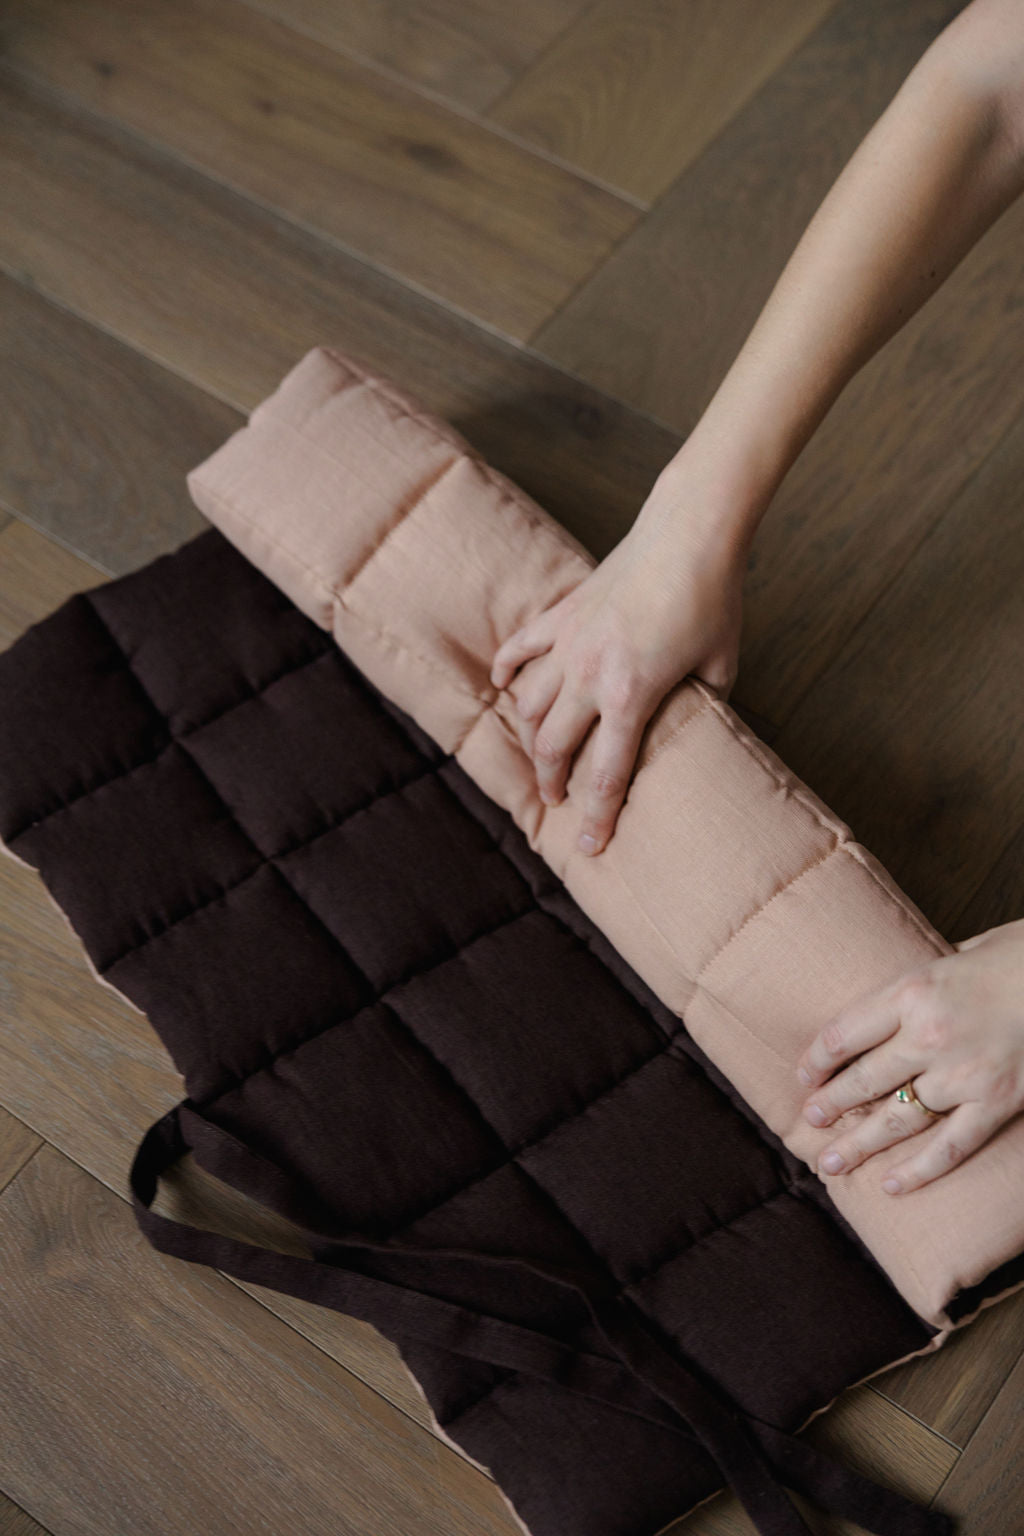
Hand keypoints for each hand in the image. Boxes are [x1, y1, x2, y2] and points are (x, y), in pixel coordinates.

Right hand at [488, 487, 747, 855]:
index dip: (597, 817)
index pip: (606, 775)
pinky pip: (519, 648)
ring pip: (529, 705)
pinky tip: (506, 688)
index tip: (590, 846)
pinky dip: (508, 671)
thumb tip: (698, 726)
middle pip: (553, 748)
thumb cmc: (713, 600)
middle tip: (557, 800)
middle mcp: (589, 676)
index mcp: (631, 697)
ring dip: (532, 736)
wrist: (690, 533)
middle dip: (552, 782)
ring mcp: (568, 643)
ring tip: (541, 753)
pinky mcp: (561, 614)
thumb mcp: (721, 667)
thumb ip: (704, 706)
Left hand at [795, 917, 1023, 1193]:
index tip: (805, 1074)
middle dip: (830, 1104)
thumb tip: (894, 1000)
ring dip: (860, 1143)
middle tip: (809, 1121)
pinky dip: (919, 1169)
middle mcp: (930, 1036)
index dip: (817, 1058)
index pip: (844, 1034)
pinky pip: (950, 1146)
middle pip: (864, 1080)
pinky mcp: (997, 1103)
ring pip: (897, 1119)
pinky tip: (891, 1184)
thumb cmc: (1017, 956)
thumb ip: (922, 981)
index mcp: (913, 992)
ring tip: (831, 1162)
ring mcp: (963, 1074)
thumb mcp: (955, 952)